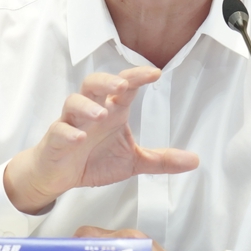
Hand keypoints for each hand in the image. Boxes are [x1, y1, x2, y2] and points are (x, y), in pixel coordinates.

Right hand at [4, 67, 198, 213]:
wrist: (59, 176)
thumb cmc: (94, 160)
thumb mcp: (133, 162)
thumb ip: (162, 160)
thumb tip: (195, 161)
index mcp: (111, 111)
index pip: (123, 86)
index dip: (136, 77)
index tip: (156, 73)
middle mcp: (91, 112)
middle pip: (93, 84)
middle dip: (106, 82)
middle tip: (121, 86)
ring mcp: (71, 124)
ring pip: (73, 102)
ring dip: (86, 106)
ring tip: (101, 114)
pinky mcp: (55, 140)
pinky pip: (58, 131)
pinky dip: (67, 132)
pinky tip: (78, 138)